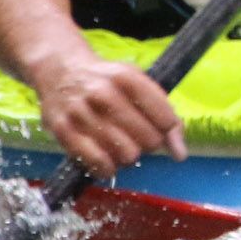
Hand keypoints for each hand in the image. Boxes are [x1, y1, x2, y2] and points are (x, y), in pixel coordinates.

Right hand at [34, 53, 186, 178]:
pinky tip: (107, 159)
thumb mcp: (138, 84)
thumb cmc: (106, 81)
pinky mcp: (63, 131)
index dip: (167, 130)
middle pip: (148, 140)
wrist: (60, 71)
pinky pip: (98, 164)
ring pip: (126, 155)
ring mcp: (81, 112)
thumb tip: (180, 153)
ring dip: (129, 157)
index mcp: (126, 77)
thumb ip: (164, 114)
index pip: (165, 118)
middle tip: (139, 138)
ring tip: (122, 147)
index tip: (159, 128)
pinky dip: (108, 168)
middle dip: (150, 144)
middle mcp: (103, 93)